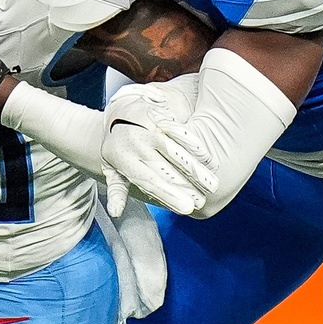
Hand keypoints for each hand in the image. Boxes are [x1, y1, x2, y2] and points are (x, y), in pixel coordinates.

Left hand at [101, 79, 218, 218]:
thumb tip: (115, 212)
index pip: (148, 180)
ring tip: (212, 185)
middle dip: (185, 186)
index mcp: (122, 159)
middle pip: (164, 168)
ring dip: (195, 169)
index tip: (186, 208)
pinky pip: (180, 132)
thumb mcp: (111, 169)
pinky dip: (196, 146)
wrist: (116, 111)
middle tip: (201, 201)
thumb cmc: (118, 148)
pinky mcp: (160, 116)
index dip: (168, 195)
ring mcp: (148, 128)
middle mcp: (136, 142)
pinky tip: (209, 161)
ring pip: (176, 151)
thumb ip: (116, 191)